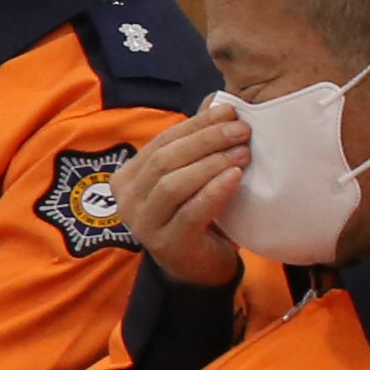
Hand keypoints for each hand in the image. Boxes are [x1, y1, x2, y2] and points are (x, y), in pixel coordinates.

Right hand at [121, 98, 253, 286]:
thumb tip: (217, 101)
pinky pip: (190, 212)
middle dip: (206, 140)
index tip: (230, 111)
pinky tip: (235, 178)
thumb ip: (195, 145)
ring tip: (242, 153)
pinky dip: (213, 192)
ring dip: (210, 164)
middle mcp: (127, 200)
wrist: (196, 268)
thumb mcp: (190, 177)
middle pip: (165, 159)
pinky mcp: (167, 243)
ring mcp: (144, 223)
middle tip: (242, 131)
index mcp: (127, 178)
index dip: (195, 124)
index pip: (161, 141)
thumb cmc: (195, 214)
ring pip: (172, 184)